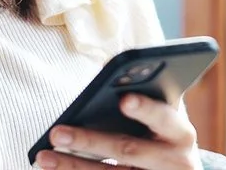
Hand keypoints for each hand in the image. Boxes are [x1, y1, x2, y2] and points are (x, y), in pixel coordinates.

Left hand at [36, 95, 202, 169]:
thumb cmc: (166, 136)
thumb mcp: (166, 119)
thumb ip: (148, 96)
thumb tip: (107, 66)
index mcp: (181, 133)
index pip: (164, 118)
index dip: (145, 109)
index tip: (124, 99)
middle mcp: (173, 161)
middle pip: (127, 150)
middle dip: (90, 142)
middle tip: (58, 132)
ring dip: (73, 166)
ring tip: (44, 156)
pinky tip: (55, 169)